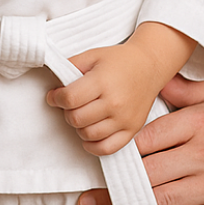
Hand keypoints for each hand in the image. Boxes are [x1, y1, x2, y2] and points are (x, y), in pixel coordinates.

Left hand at [47, 43, 161, 155]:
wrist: (149, 65)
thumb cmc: (119, 60)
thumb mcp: (92, 55)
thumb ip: (70, 66)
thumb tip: (53, 83)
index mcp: (102, 81)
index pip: (69, 99)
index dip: (56, 98)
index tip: (55, 95)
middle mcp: (114, 102)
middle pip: (76, 119)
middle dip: (67, 111)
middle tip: (71, 103)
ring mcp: (124, 118)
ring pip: (88, 135)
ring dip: (79, 126)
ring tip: (83, 113)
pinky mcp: (132, 129)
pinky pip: (106, 149)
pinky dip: (93, 145)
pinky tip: (90, 133)